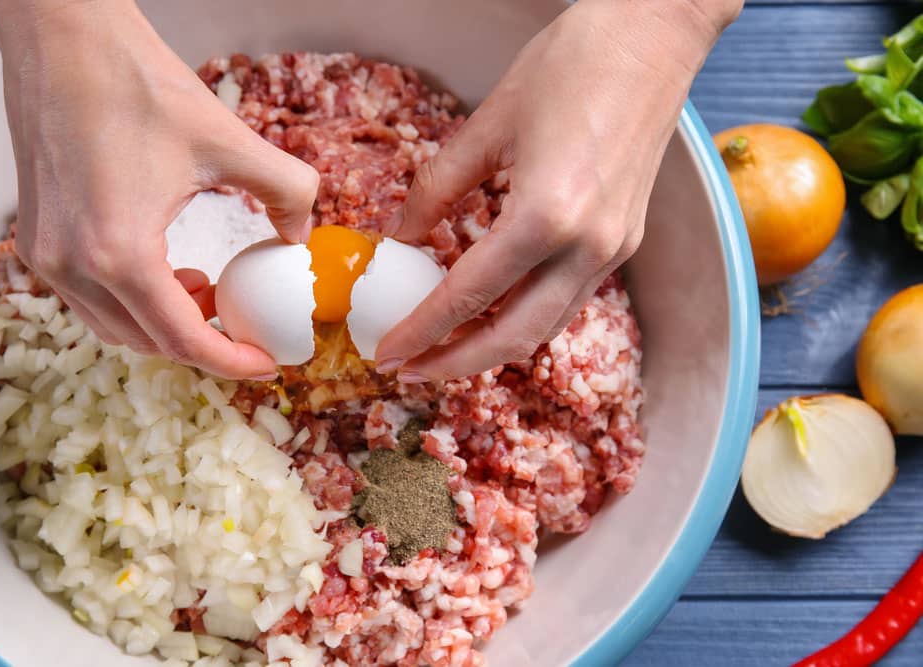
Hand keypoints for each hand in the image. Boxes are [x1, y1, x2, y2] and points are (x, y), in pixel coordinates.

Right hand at [0, 0, 318, 378]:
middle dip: (203, 342)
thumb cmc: (138, 84)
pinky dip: (132, 301)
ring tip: (205, 289)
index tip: (266, 363)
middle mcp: (73, 266)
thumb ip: (288, 191)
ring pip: (114, 327)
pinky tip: (166, 269)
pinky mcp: (35, 240)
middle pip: (148, 343)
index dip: (231, 362)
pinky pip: (89, 300)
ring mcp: (46, 256)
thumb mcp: (233, 140)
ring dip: (165, 324)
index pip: (183, 341)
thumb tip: (300, 236)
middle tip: (242, 321)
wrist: (65, 40)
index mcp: (120, 253)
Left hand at [376, 0, 740, 381]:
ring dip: (492, 347)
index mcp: (547, 214)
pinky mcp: (624, 240)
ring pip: (546, 326)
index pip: (469, 295)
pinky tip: (491, 308)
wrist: (652, 34)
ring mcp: (613, 248)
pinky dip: (524, 316)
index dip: (421, 332)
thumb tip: (401, 238)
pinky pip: (567, 299)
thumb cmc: (571, 62)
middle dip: (456, 363)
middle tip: (409, 369)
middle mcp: (587, 245)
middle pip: (514, 337)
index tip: (385, 354)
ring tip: (443, 347)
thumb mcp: (488, 124)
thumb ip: (437, 189)